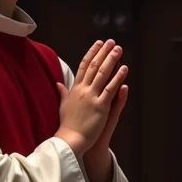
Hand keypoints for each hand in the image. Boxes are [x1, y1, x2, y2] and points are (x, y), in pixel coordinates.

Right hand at [55, 39, 128, 156]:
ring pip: (103, 74)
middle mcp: (83, 90)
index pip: (84, 66)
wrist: (70, 139)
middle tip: (112, 42)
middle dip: (103, 52)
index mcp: (75, 88)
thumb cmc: (67, 124)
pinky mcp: (100, 106)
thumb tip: (58, 83)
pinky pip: (110, 89)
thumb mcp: (63, 105)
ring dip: (112, 59)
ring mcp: (92, 97)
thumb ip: (63, 93)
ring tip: (119, 49)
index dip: (92, 53)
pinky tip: (124, 69)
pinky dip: (117, 78)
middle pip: (94, 66)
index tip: (98, 43)